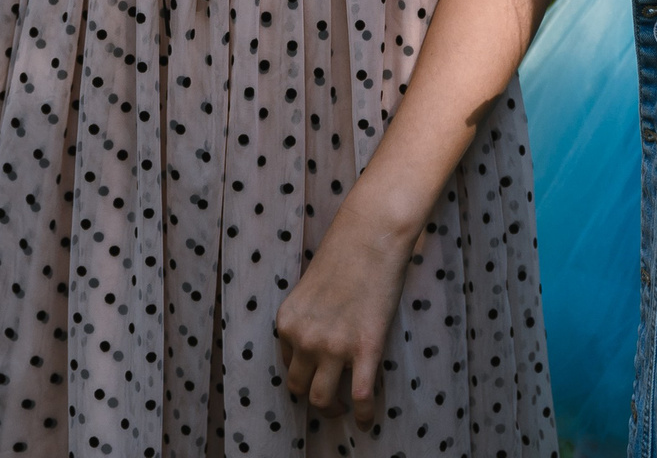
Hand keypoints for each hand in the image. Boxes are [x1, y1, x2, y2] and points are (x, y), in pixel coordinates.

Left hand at [273, 199, 414, 421]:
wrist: (370, 235)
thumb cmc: (344, 253)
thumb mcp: (310, 289)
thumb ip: (309, 318)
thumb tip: (320, 338)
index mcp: (287, 322)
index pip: (287, 362)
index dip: (302, 370)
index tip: (316, 372)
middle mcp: (304, 338)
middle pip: (298, 387)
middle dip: (311, 396)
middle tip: (327, 397)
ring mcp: (334, 346)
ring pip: (322, 400)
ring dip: (331, 409)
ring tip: (343, 408)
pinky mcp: (365, 349)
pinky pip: (360, 397)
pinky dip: (364, 415)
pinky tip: (368, 421)